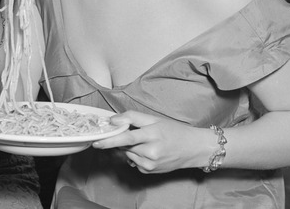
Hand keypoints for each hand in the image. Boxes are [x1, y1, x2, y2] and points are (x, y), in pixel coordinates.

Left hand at [91, 111, 206, 173]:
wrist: (192, 149)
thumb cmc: (174, 131)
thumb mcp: (155, 119)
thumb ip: (133, 117)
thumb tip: (113, 120)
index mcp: (153, 135)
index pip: (127, 138)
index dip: (110, 139)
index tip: (97, 140)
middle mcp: (151, 152)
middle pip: (125, 145)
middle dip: (121, 139)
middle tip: (128, 133)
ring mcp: (149, 164)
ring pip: (128, 153)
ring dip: (129, 147)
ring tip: (144, 141)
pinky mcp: (148, 171)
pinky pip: (133, 161)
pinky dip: (135, 154)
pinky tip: (147, 150)